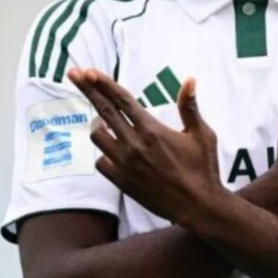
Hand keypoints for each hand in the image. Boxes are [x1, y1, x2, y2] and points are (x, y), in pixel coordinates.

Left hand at [67, 68, 222, 225]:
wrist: (197, 206)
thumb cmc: (203, 168)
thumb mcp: (202, 134)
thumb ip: (189, 107)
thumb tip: (190, 79)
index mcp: (152, 129)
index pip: (122, 100)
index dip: (103, 83)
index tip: (88, 71)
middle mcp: (134, 144)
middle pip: (103, 110)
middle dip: (86, 89)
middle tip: (73, 73)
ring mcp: (125, 164)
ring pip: (97, 135)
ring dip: (98, 124)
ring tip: (105, 120)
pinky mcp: (122, 182)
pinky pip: (101, 161)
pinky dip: (104, 154)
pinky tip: (114, 151)